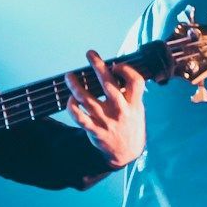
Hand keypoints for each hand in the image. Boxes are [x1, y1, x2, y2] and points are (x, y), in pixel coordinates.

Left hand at [68, 50, 146, 167]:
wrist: (126, 153)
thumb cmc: (130, 124)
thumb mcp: (137, 108)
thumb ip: (129, 92)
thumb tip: (114, 70)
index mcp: (133, 104)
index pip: (135, 81)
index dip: (126, 69)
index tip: (115, 65)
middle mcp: (120, 111)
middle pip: (109, 85)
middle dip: (98, 66)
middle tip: (90, 54)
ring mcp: (106, 121)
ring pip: (87, 100)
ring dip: (75, 85)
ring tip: (69, 76)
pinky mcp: (95, 131)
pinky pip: (79, 117)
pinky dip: (72, 106)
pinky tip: (70, 98)